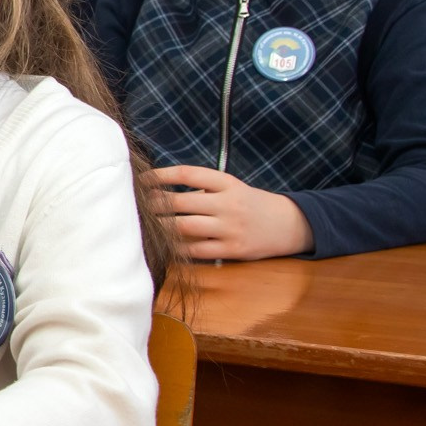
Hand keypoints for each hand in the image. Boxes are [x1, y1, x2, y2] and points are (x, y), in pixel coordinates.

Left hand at [152, 165, 314, 260]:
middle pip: (180, 203)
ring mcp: (230, 228)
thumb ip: (201, 190)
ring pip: (184, 227)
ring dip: (161, 227)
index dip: (161, 176)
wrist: (288, 224)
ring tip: (145, 226)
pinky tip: (163, 245)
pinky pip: (196, 250)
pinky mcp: (232, 249)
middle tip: (137, 206)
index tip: (142, 179)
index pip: (188, 174)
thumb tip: (158, 191)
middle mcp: (228, 204)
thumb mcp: (231, 188)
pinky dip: (176, 248)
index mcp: (227, 183)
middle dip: (154, 205)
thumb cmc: (249, 204)